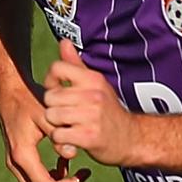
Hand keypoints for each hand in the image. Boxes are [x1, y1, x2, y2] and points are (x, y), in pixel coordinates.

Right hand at [0, 97, 91, 181]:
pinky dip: (54, 177)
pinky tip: (71, 168)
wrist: (10, 87)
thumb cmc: (30, 98)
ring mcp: (17, 161)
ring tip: (84, 180)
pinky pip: (38, 177)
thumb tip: (71, 158)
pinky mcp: (21, 156)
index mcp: (22, 155)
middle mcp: (16, 163)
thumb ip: (59, 134)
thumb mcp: (47, 114)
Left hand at [43, 40, 139, 165]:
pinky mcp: (89, 136)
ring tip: (69, 125)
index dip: (50, 81)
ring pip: (51, 116)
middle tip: (66, 114)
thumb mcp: (96, 84)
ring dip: (56, 125)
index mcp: (93, 79)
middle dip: (53, 107)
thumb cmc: (108, 111)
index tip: (58, 91)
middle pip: (50, 96)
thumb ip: (76, 64)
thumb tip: (64, 41)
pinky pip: (58, 135)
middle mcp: (93, 95)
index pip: (57, 68)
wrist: (131, 138)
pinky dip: (61, 140)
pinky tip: (71, 138)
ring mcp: (91, 116)